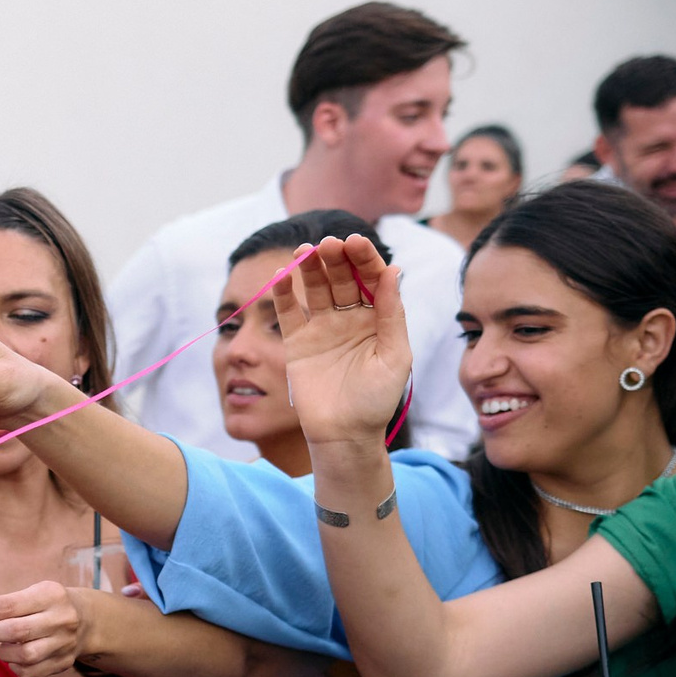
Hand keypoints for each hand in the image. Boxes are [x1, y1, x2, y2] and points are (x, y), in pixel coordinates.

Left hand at [0, 581, 88, 676]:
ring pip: (22, 655)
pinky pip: (29, 671)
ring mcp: (65, 644)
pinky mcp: (64, 663)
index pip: (4, 605)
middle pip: (13, 631)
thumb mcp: (26, 594)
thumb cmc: (44, 604)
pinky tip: (14, 656)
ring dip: (2, 652)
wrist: (87, 620)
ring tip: (0, 643)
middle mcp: (60, 619)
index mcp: (49, 594)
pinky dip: (15, 666)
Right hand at [273, 236, 411, 448]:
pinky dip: (282, 294)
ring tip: (304, 252)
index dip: (364, 258)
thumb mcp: (395, 357)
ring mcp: (322, 327)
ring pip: (315, 288)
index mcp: (378, 317)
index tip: (356, 241)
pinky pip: (288, 312)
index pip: (372, 278)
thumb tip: (394, 270)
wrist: (344, 434)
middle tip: (329, 244)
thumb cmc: (377, 400)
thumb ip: (392, 314)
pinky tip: (280, 277)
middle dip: (336, 258)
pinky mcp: (297, 342)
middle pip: (342, 277)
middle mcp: (350, 317)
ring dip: (309, 268)